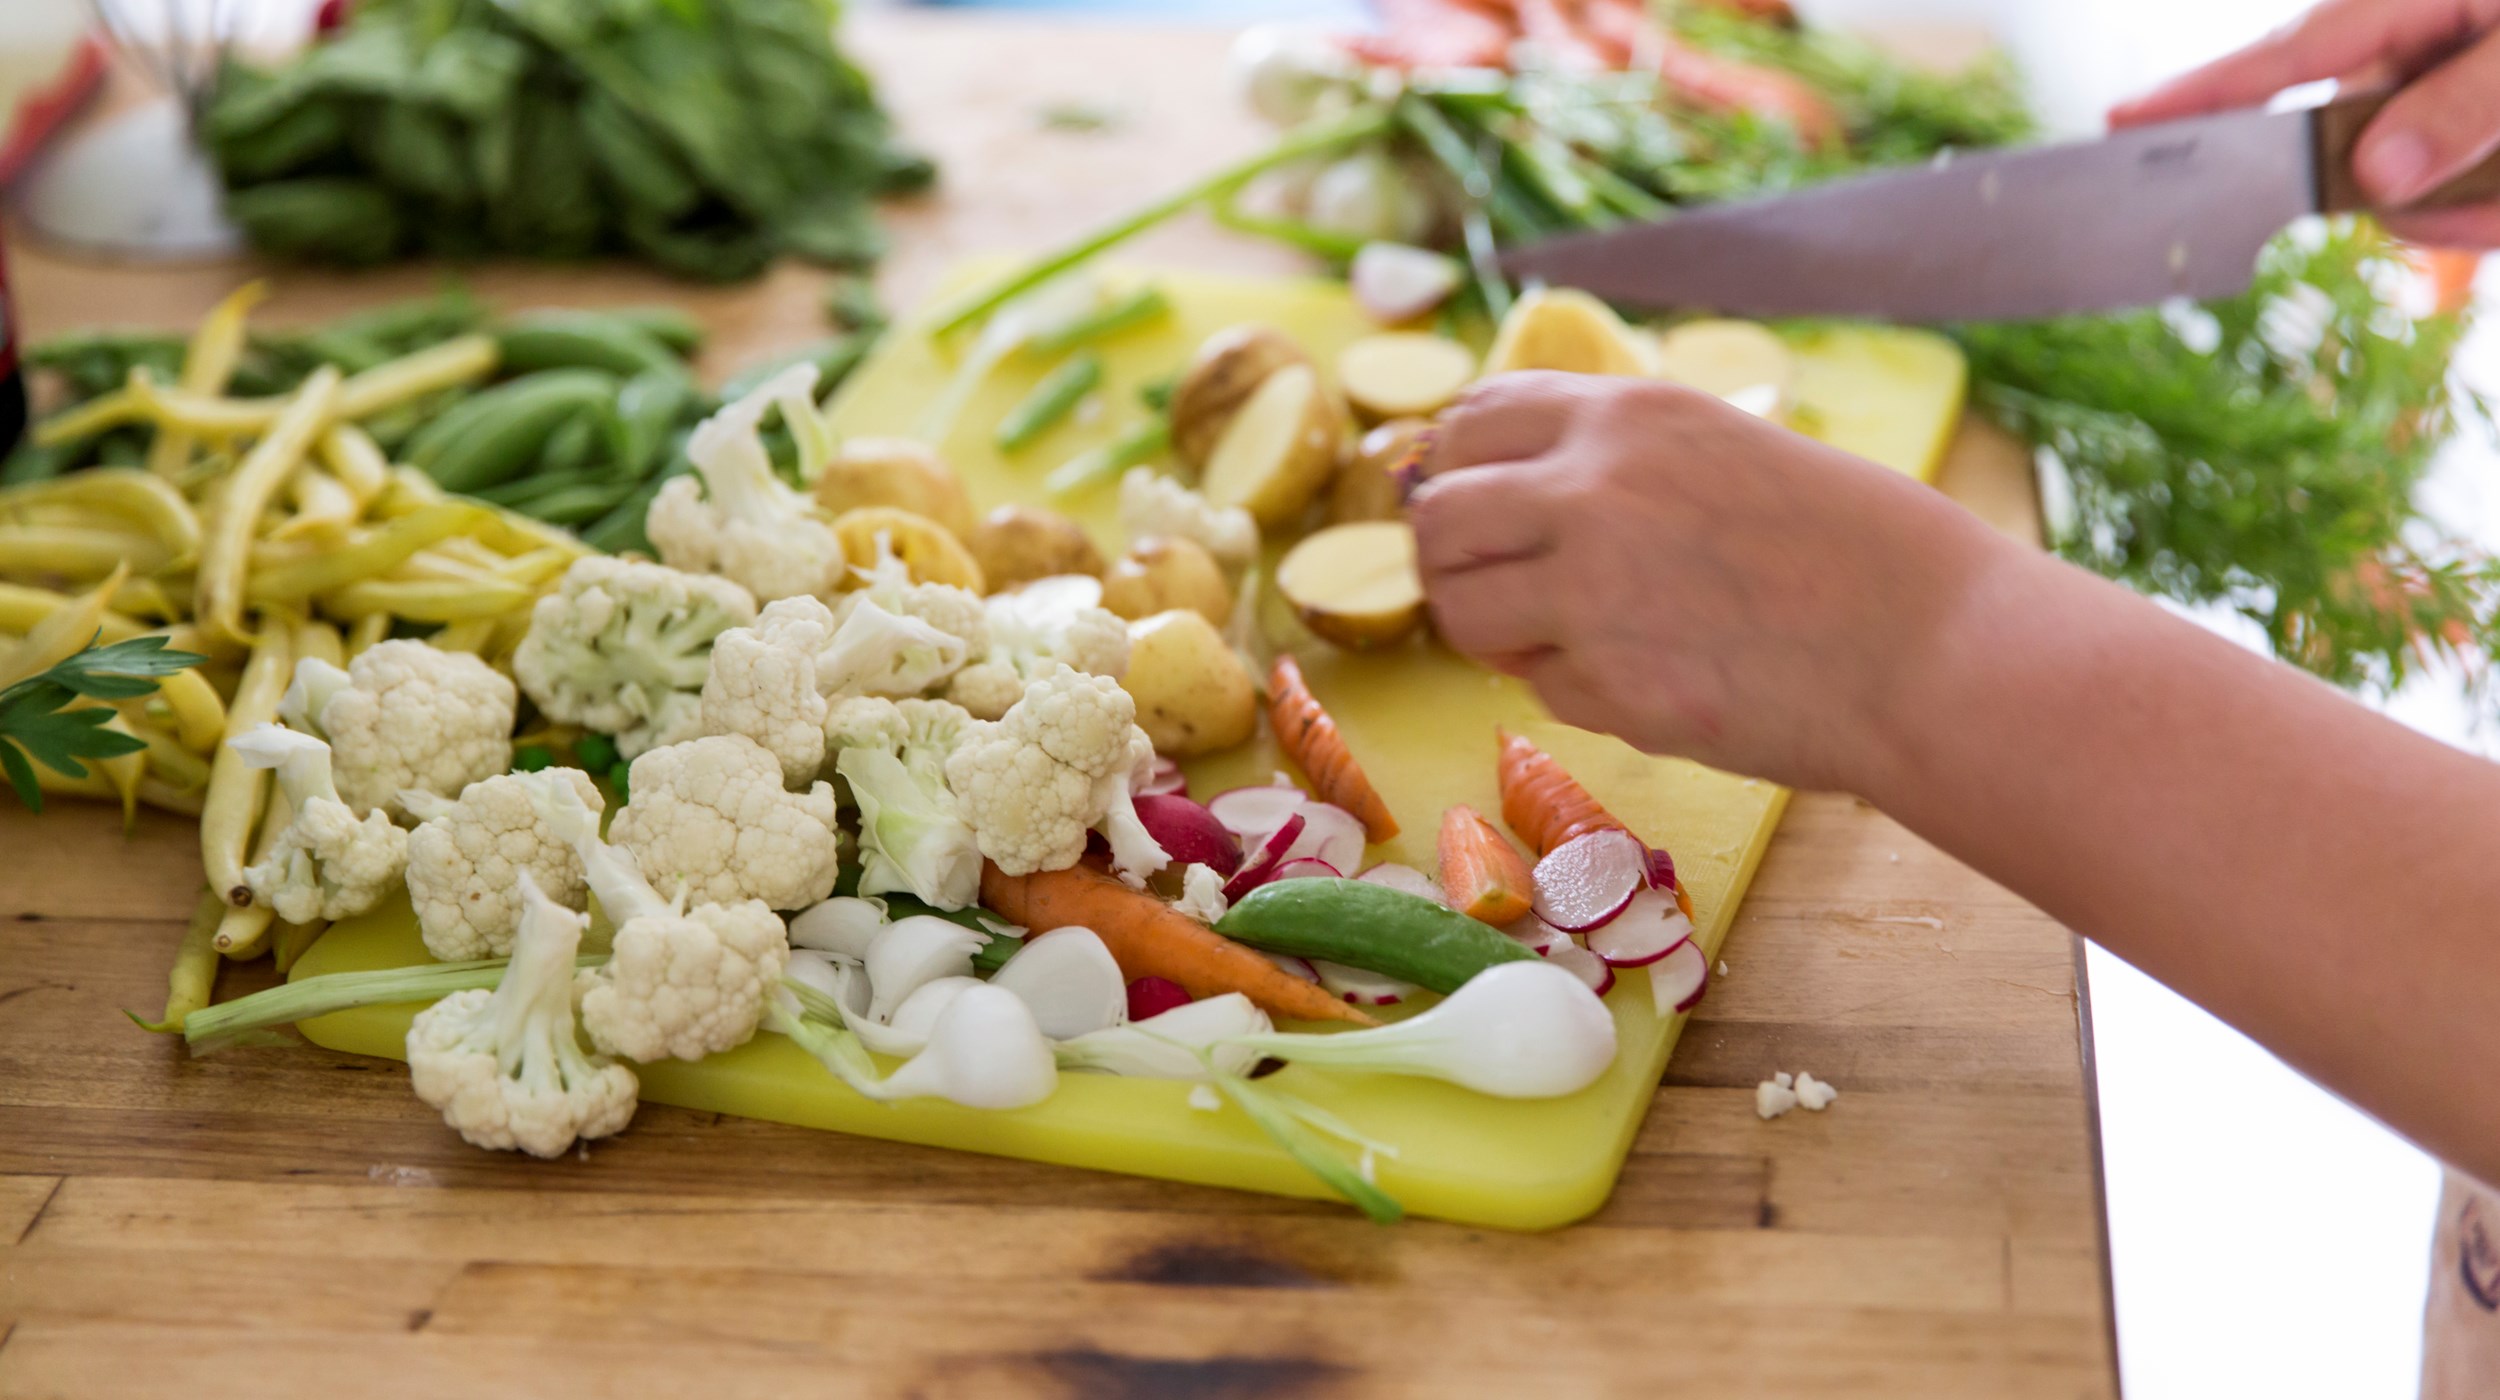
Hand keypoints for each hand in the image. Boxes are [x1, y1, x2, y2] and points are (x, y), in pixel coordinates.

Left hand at [1409, 372, 2019, 791]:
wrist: (1935, 647)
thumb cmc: (1857, 552)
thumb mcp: (1727, 452)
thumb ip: (1620, 463)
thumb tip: (1510, 492)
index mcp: (1627, 415)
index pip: (1471, 421)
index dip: (1457, 470)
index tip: (1476, 505)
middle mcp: (1590, 486)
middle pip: (1437, 516)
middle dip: (1451, 558)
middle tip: (1496, 588)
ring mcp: (1589, 588)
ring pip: (1460, 609)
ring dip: (1495, 629)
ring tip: (1568, 639)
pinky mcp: (1607, 683)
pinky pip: (1538, 686)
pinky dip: (1574, 690)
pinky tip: (1655, 680)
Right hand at [2111, 0, 2499, 245]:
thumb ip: (2467, 104)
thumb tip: (2372, 178)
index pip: (2286, 57)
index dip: (2199, 95)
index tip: (2118, 122)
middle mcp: (2407, 44)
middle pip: (2351, 151)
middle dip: (2426, 199)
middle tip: (2496, 198)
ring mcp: (2431, 83)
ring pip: (2409, 192)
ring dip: (2474, 205)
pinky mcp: (2452, 127)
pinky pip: (2448, 198)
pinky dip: (2487, 207)